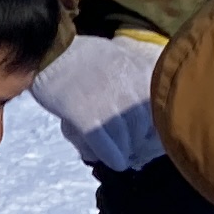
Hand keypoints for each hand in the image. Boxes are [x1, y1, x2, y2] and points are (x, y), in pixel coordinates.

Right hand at [30, 27, 164, 172]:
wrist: (52, 51)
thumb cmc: (86, 57)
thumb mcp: (124, 56)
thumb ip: (141, 77)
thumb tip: (153, 108)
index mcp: (142, 71)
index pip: (160, 109)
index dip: (156, 126)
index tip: (150, 135)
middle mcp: (130, 87)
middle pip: (143, 127)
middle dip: (139, 141)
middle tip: (133, 148)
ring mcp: (107, 102)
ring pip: (126, 138)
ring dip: (125, 151)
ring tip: (123, 155)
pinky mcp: (84, 114)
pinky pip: (104, 144)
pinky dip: (111, 156)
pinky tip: (115, 162)